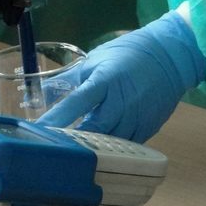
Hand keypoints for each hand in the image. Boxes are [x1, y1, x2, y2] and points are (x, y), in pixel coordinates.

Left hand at [36, 12, 205, 142]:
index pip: (75, 103)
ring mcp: (139, 117)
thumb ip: (65, 80)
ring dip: (91, 147)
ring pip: (110, 142)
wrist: (171, 55)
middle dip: (72, 140)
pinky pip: (125, 144)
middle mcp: (122, 101)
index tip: (38, 130)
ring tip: (72, 151)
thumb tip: (34, 96)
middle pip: (93, 129)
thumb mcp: (92, 61)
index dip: (55, 119)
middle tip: (54, 146)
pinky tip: (97, 148)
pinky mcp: (150, 127)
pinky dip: (110, 147)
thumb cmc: (126, 54)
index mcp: (105, 81)